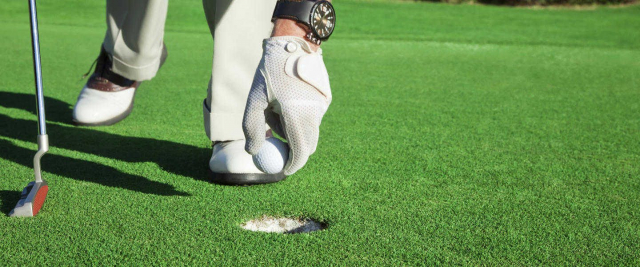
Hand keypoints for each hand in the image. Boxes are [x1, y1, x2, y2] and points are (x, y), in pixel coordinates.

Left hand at [242, 36, 331, 174]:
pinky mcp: (325, 99)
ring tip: (275, 111)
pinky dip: (299, 118)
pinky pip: (312, 118)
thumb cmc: (270, 72)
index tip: (283, 170)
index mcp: (297, 115)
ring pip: (309, 130)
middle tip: (277, 149)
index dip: (293, 164)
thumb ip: (252, 128)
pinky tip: (286, 100)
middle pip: (308, 144)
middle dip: (293, 150)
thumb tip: (254, 152)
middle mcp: (314, 113)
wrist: (293, 43)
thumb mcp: (255, 99)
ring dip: (294, 131)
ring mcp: (322, 106)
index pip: (300, 151)